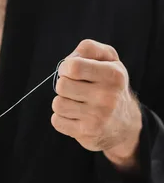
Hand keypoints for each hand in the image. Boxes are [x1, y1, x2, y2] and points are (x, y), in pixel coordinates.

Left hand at [51, 39, 142, 165]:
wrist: (125, 125)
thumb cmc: (111, 86)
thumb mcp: (109, 61)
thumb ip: (90, 49)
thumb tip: (69, 58)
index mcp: (113, 75)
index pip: (74, 67)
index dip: (65, 67)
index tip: (70, 71)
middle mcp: (107, 97)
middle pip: (62, 85)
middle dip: (63, 85)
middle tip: (74, 89)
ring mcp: (97, 117)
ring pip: (57, 104)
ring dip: (62, 102)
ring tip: (76, 103)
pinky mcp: (87, 133)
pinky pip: (57, 121)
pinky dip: (61, 118)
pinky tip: (75, 116)